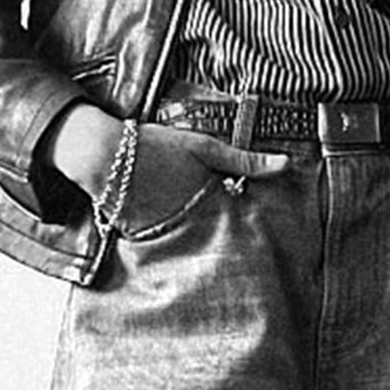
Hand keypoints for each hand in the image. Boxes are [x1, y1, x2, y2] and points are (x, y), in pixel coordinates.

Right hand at [47, 103, 287, 223]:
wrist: (103, 155)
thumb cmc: (155, 145)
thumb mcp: (203, 147)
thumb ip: (245, 161)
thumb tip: (287, 164)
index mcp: (209, 202)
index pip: (239, 224)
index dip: (246, 224)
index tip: (253, 226)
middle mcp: (190, 223)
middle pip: (216, 237)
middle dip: (221, 234)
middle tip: (223, 232)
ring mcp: (166, 234)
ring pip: (190, 243)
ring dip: (194, 237)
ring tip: (183, 222)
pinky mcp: (143, 240)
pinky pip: (163, 244)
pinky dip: (166, 236)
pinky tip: (160, 222)